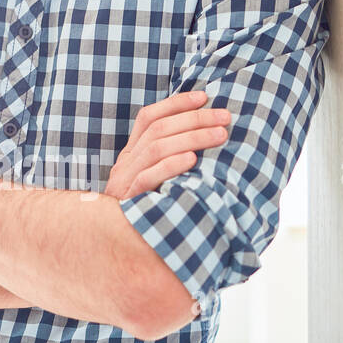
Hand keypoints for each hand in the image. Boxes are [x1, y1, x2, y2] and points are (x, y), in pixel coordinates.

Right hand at [105, 91, 230, 200]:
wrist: (118, 245)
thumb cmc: (147, 211)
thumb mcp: (155, 182)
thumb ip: (169, 162)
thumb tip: (206, 140)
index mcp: (131, 154)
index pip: (148, 118)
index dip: (175, 103)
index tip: (204, 96)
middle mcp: (125, 163)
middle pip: (158, 130)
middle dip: (194, 119)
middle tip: (224, 117)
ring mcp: (125, 181)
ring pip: (156, 148)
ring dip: (192, 137)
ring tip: (220, 135)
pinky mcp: (130, 200)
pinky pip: (149, 177)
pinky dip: (171, 166)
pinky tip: (193, 160)